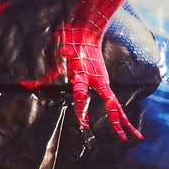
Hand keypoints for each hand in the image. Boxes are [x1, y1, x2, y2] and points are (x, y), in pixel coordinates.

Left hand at [21, 29, 142, 141]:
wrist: (88, 31)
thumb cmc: (71, 43)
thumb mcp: (59, 58)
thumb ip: (50, 75)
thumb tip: (32, 86)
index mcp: (84, 75)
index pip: (83, 96)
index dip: (83, 110)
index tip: (84, 123)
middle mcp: (98, 80)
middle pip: (110, 104)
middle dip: (115, 121)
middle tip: (121, 137)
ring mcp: (103, 81)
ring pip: (116, 104)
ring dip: (125, 121)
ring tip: (136, 137)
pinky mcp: (105, 82)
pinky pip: (113, 100)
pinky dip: (119, 112)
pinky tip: (125, 124)